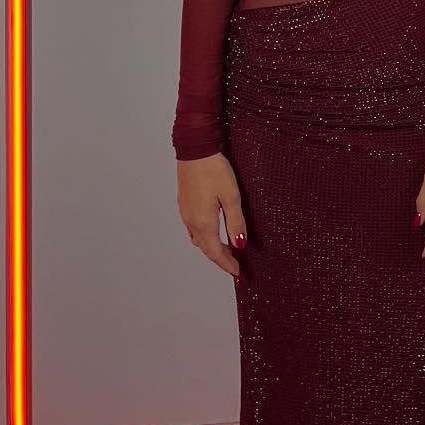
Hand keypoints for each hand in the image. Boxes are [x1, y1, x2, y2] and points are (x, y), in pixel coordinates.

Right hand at [177, 153, 246, 278]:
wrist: (194, 150)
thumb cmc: (214, 170)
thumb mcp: (231, 196)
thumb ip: (236, 222)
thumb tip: (240, 245)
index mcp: (203, 223)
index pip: (215, 252)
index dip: (227, 264)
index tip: (238, 273)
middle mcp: (191, 221)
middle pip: (206, 248)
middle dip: (220, 258)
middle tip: (235, 265)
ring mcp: (186, 212)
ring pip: (199, 238)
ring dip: (212, 247)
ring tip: (227, 250)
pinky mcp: (184, 203)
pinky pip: (194, 228)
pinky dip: (205, 236)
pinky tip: (212, 231)